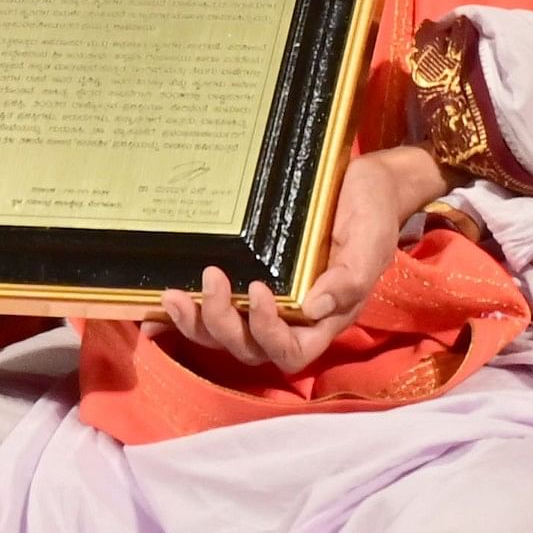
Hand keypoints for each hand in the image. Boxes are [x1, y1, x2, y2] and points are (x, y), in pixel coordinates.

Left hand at [160, 144, 445, 371]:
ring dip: (197, 323)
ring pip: (224, 335)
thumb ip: (349, 279)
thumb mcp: (370, 241)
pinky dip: (185, 315)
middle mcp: (291, 317)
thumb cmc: (372, 212)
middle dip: (223, 323)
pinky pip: (213, 308)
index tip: (258, 290)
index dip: (268, 333)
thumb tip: (312, 309)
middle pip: (249, 348)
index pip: (291, 350)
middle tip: (211, 277)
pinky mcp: (246, 278)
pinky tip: (160, 302)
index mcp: (323, 317)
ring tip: (173, 295)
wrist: (362, 182)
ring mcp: (265, 301)